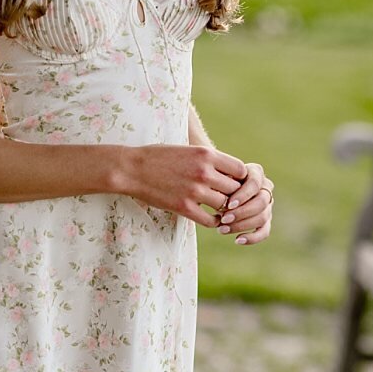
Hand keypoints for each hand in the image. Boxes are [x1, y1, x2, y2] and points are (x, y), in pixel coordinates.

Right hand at [122, 144, 247, 227]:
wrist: (132, 169)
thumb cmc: (159, 156)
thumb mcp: (187, 149)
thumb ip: (208, 159)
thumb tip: (228, 170)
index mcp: (206, 154)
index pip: (240, 169)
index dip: (240, 178)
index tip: (234, 182)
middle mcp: (203, 172)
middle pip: (235, 189)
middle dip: (234, 195)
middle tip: (231, 199)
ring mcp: (194, 191)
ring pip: (224, 205)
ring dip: (224, 209)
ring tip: (221, 210)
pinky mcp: (184, 207)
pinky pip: (210, 220)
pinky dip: (214, 222)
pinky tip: (211, 218)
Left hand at [214, 162, 273, 245]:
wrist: (210, 182)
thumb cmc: (207, 173)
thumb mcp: (211, 169)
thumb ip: (217, 174)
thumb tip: (210, 182)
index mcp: (255, 172)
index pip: (255, 183)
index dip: (243, 194)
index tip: (227, 204)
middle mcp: (265, 186)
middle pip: (262, 201)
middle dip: (243, 212)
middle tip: (224, 218)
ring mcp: (266, 203)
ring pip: (263, 216)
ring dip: (243, 224)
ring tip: (222, 229)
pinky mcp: (264, 219)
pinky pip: (265, 230)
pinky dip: (253, 237)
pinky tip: (237, 240)